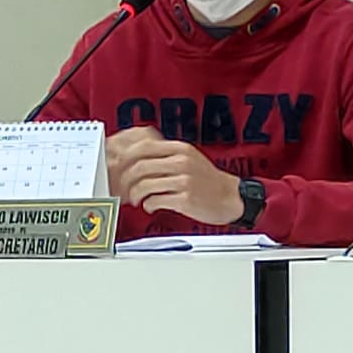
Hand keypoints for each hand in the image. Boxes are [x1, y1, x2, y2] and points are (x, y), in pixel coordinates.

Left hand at [106, 129, 243, 225]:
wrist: (232, 197)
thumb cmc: (209, 180)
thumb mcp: (189, 158)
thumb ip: (165, 155)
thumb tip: (137, 157)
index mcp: (180, 149)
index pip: (144, 146)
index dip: (126, 157)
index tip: (120, 167)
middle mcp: (182, 162)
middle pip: (140, 166)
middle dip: (127, 179)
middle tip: (125, 187)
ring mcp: (184, 180)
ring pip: (145, 185)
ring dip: (136, 195)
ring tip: (138, 199)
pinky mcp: (185, 199)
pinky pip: (155, 201)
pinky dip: (148, 205)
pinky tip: (151, 206)